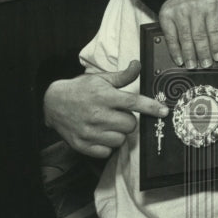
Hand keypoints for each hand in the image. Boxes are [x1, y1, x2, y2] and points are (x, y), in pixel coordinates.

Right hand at [43, 61, 168, 158]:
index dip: (151, 107)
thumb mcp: (101, 79)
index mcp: (104, 96)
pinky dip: (107, 145)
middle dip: (128, 120)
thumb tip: (137, 65)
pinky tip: (100, 134)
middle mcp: (97, 115)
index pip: (134, 103)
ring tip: (107, 124)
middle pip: (130, 125)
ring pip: (120, 140)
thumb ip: (122, 76)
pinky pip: (107, 152)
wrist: (53, 103)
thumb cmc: (80, 89)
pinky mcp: (83, 145)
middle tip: (117, 114)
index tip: (164, 111)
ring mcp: (89, 132)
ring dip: (118, 133)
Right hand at [157, 0, 217, 68]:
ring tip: (192, 65)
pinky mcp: (166, 16)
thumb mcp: (215, 6)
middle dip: (203, 53)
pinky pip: (171, 37)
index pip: (214, 29)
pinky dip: (175, 50)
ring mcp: (179, 12)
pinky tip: (179, 59)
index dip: (216, 46)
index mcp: (209, 5)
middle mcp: (194, 8)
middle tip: (205, 65)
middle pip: (199, 36)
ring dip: (189, 55)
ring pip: (185, 38)